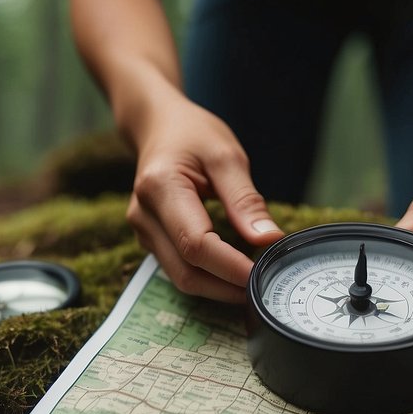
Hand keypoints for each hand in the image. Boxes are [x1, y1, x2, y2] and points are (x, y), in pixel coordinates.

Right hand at [127, 98, 282, 302]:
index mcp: (160, 188)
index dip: (230, 267)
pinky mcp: (151, 239)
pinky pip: (179, 269)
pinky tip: (234, 271)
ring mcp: (143, 231)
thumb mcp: (226, 156)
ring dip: (218, 287)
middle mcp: (144, 215)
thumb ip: (246, 200)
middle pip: (186, 271)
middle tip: (265, 287)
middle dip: (227, 287)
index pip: (196, 244)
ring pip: (181, 277)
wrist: (157, 126)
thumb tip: (269, 240)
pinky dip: (208, 277)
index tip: (263, 275)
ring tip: (254, 282)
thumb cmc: (193, 134)